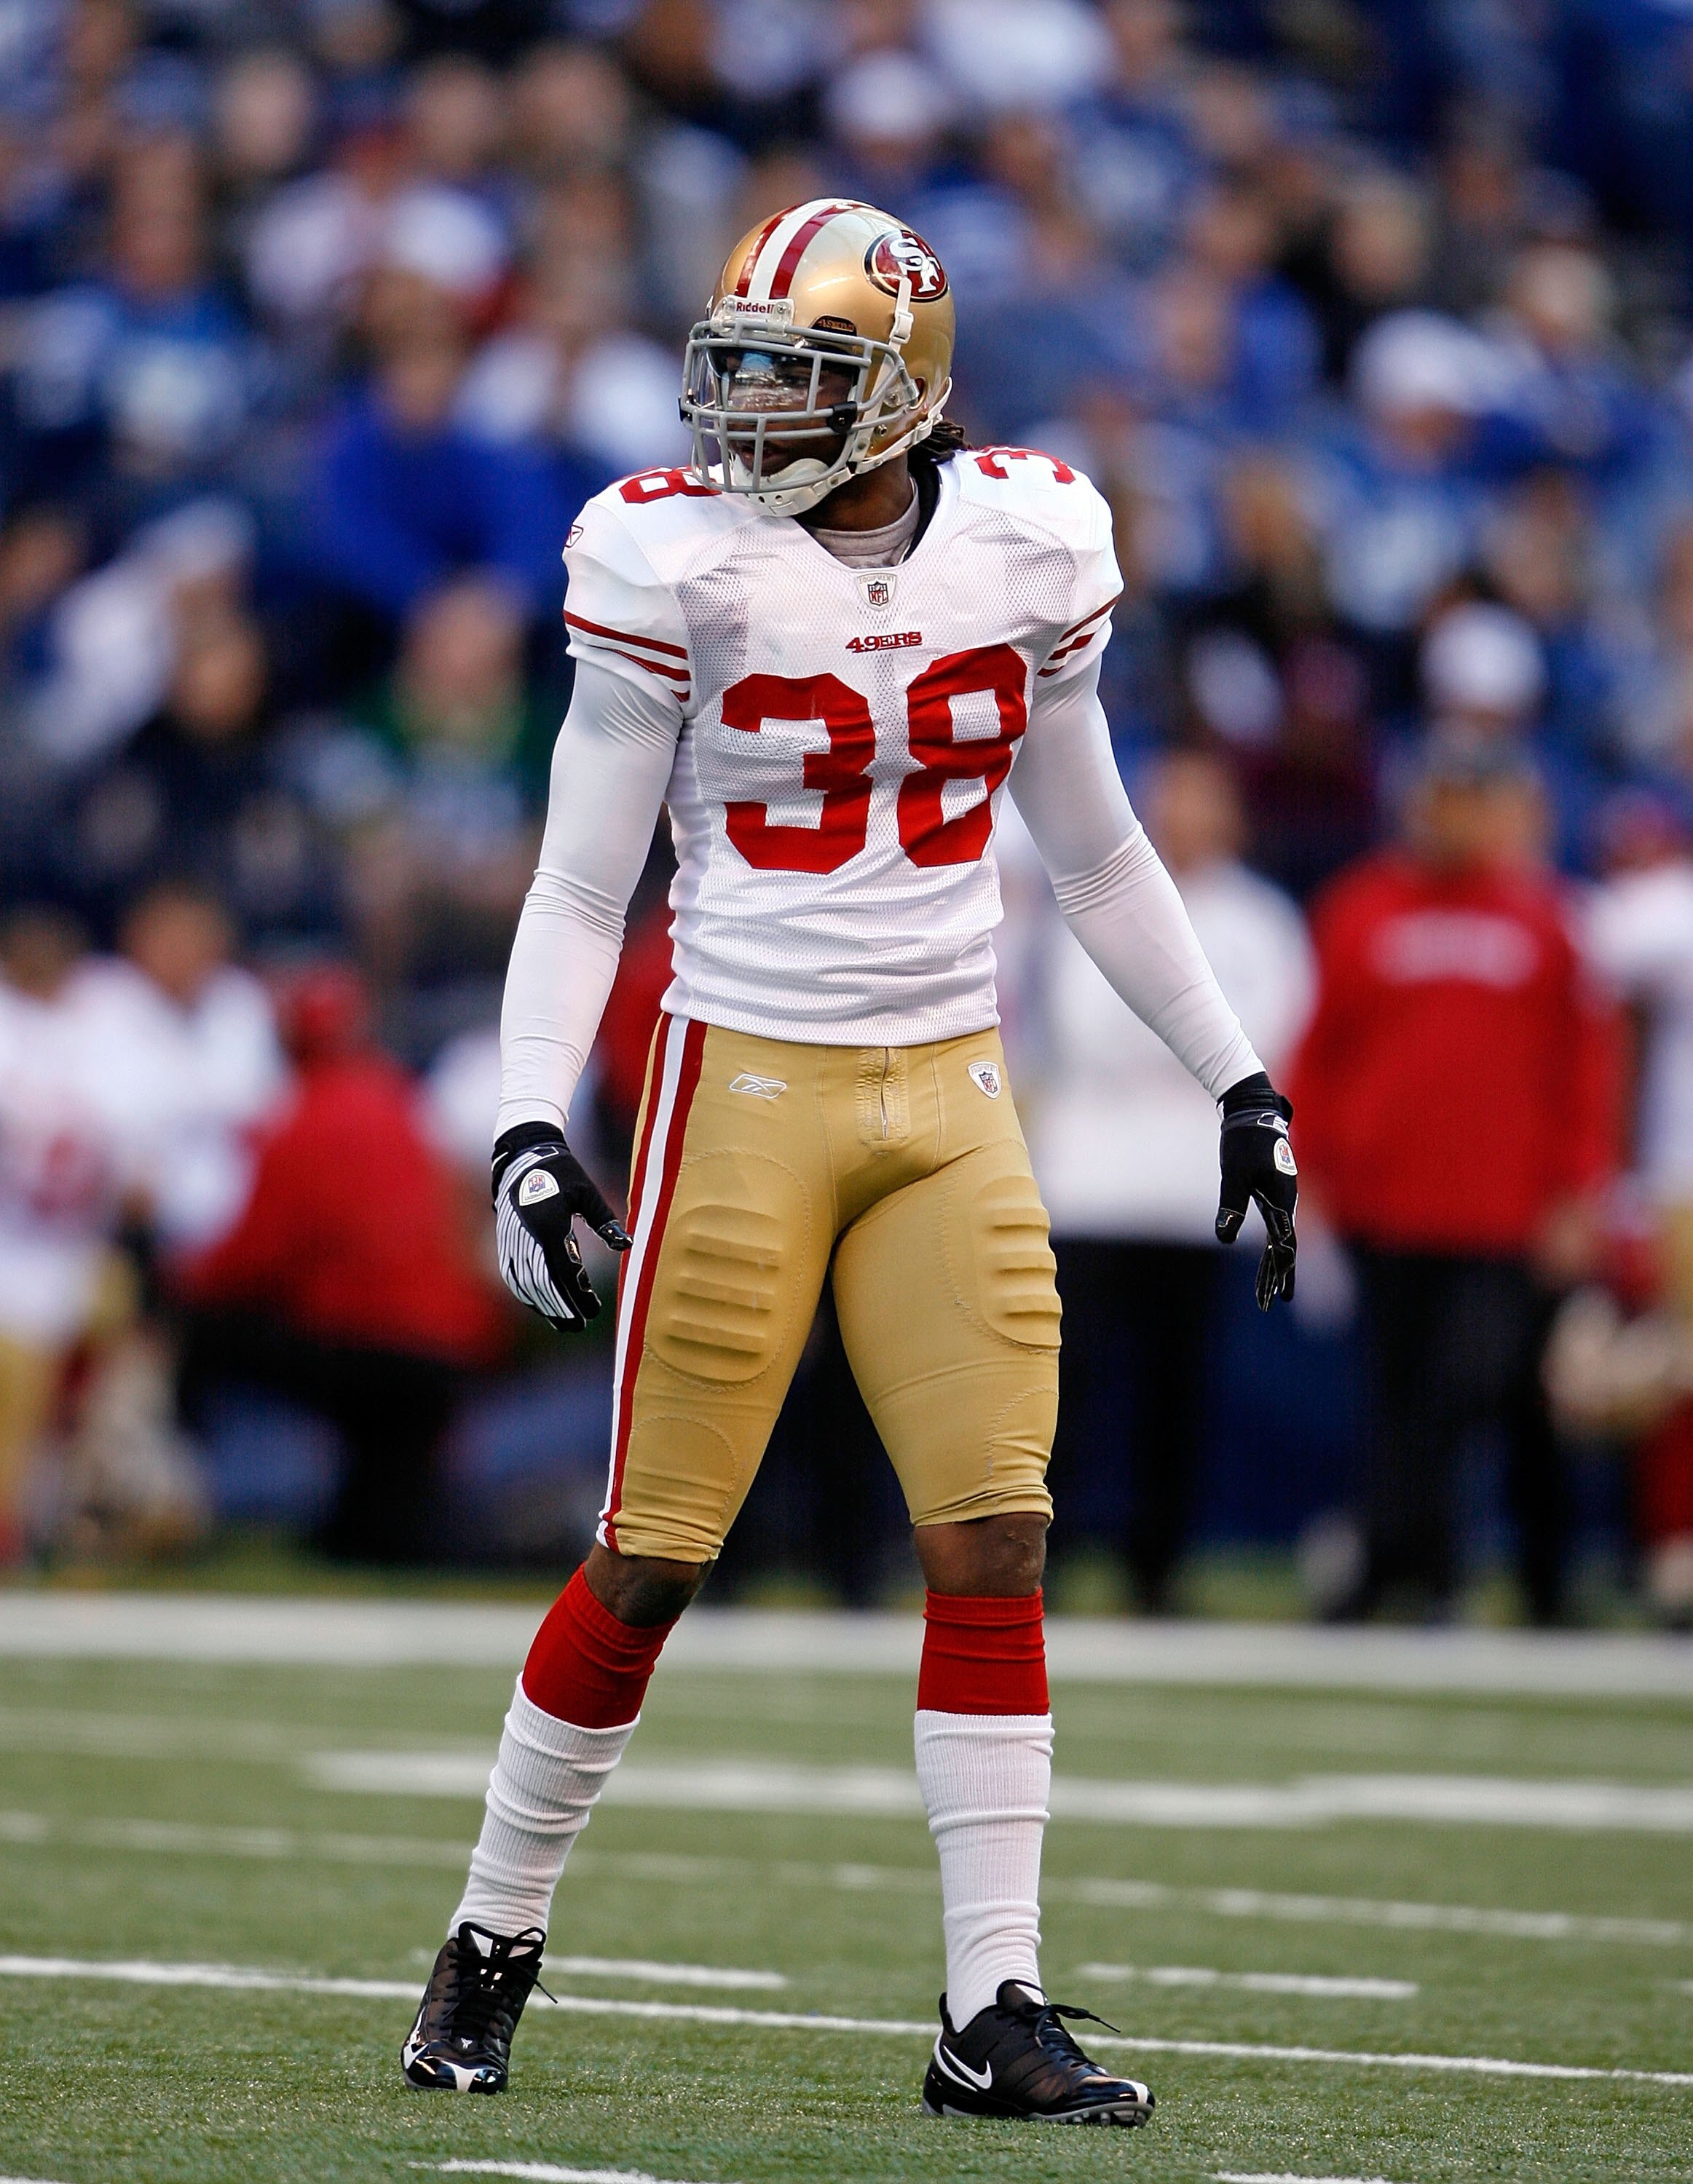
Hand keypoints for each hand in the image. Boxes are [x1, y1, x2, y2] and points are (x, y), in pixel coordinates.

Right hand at [492, 1123, 630, 1333]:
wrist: (523, 1158)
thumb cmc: (562, 1173)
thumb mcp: (587, 1193)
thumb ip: (605, 1221)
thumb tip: (626, 1245)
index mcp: (549, 1226)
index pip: (563, 1271)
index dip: (577, 1295)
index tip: (593, 1311)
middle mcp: (527, 1237)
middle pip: (544, 1283)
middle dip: (561, 1308)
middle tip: (578, 1327)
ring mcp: (512, 1240)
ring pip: (526, 1282)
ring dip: (543, 1305)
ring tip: (562, 1322)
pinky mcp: (505, 1241)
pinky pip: (513, 1274)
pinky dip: (525, 1292)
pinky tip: (539, 1304)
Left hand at [1215, 1071, 1297, 1311]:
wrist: (1251, 1110)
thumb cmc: (1243, 1142)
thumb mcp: (1234, 1175)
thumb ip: (1231, 1206)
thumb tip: (1224, 1238)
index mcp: (1283, 1199)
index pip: (1284, 1244)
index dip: (1281, 1272)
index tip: (1278, 1295)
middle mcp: (1287, 1200)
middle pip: (1285, 1244)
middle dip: (1279, 1273)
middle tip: (1275, 1299)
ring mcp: (1282, 1195)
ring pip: (1281, 1234)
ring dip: (1277, 1259)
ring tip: (1272, 1284)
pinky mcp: (1273, 1189)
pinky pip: (1276, 1222)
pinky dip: (1274, 1241)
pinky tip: (1271, 1251)